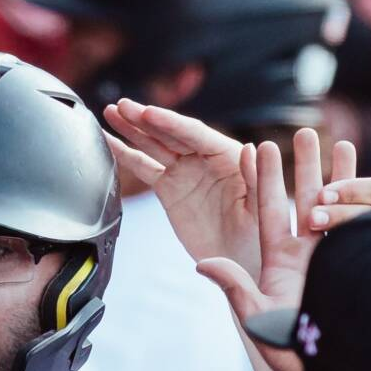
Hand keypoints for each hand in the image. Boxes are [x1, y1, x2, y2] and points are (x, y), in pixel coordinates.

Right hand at [103, 99, 262, 270]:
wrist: (240, 263)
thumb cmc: (258, 236)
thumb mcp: (261, 208)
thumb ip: (255, 177)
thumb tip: (250, 147)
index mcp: (228, 157)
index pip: (195, 133)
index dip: (170, 122)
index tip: (147, 113)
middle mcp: (204, 159)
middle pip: (170, 133)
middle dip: (145, 119)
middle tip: (123, 106)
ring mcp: (185, 172)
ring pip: (154, 144)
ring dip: (132, 128)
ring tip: (111, 111)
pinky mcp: (169, 188)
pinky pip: (144, 166)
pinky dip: (125, 153)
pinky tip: (109, 140)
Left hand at [194, 128, 352, 370]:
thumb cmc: (287, 352)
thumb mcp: (256, 318)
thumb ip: (234, 286)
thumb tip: (202, 263)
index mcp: (276, 261)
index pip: (266, 211)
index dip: (261, 179)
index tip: (258, 146)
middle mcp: (303, 255)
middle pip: (301, 199)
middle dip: (302, 165)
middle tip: (305, 131)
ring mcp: (330, 259)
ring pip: (333, 208)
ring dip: (336, 175)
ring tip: (340, 140)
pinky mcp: (353, 266)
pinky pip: (357, 228)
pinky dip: (363, 202)